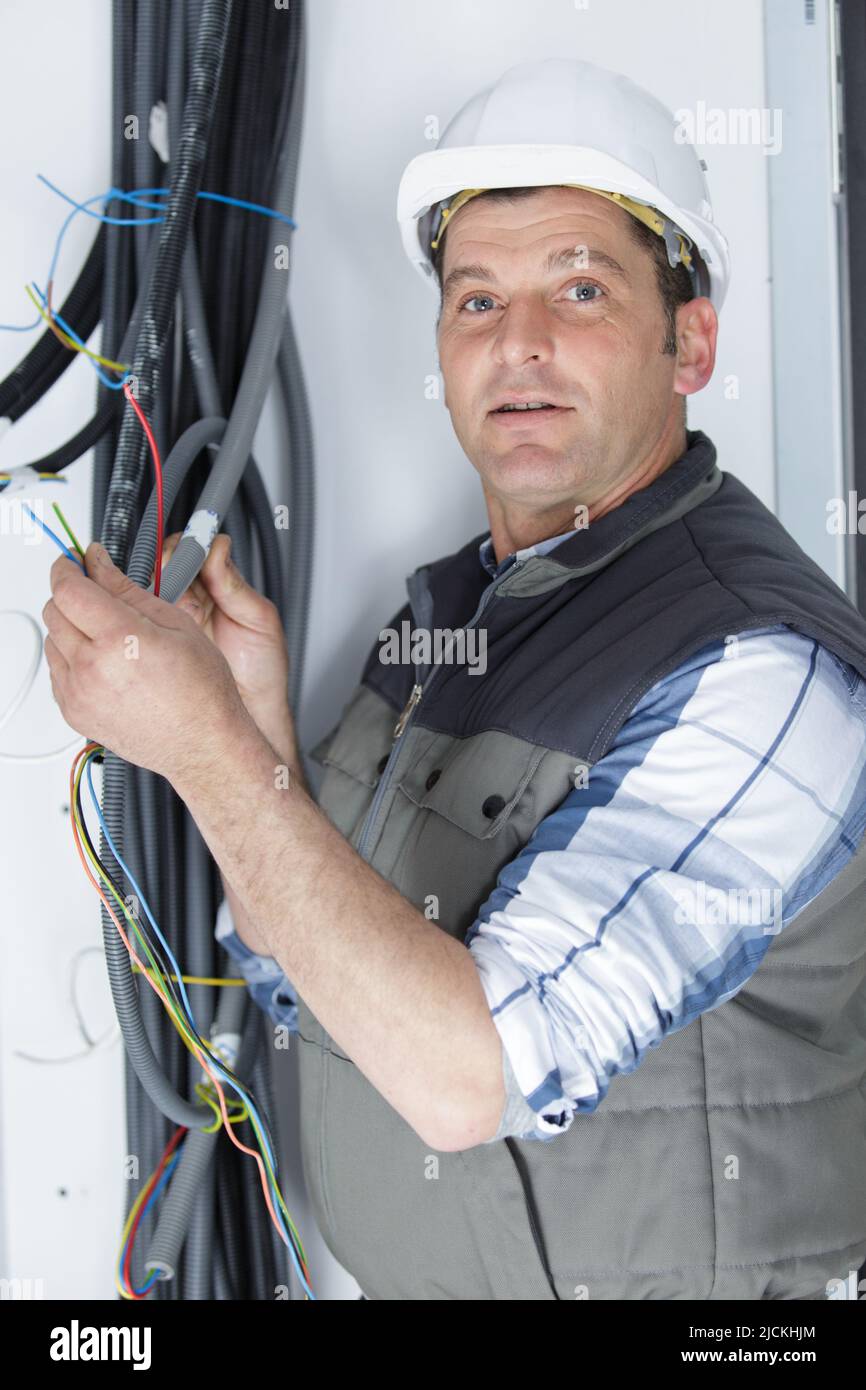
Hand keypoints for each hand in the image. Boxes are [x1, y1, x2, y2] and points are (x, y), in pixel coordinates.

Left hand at [43, 542, 249, 781]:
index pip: (68, 589)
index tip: (74, 561)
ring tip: (107, 634)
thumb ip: (126, 588)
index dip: (67, 568)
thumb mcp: (175, 623)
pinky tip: (104, 661)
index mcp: (120, 640)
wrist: (204, 744)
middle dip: (71, 594)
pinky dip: (72, 658)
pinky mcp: (75, 713)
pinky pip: (57, 672)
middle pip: (54, 611)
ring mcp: (79, 694)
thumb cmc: (202, 691)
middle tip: (95, 592)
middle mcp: (92, 668)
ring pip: (52, 641)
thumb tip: (98, 564)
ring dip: (71, 627)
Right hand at [154, 532, 290, 736]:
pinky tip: (150, 623)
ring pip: (147, 591)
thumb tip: (219, 547)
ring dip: (150, 591)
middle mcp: (192, 600)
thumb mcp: (259, 621)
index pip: (192, 551)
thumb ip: (236, 585)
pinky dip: (140, 618)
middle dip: (164, 565)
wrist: (252, 713)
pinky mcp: (157, 642)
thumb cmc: (262, 671)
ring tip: (164, 604)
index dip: (185, 546)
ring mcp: (172, 621)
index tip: (186, 549)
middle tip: (172, 577)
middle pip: (163, 566)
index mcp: (218, 587)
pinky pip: (140, 622)